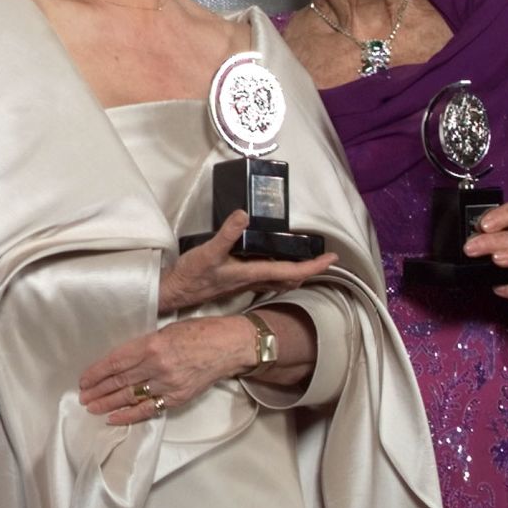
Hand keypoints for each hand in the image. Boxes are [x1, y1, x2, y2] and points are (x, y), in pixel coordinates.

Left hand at [79, 315, 253, 423]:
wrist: (228, 346)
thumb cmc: (198, 331)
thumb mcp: (165, 329)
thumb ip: (143, 345)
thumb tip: (122, 358)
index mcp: (152, 345)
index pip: (116, 362)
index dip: (97, 372)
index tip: (84, 379)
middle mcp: (157, 366)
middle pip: (120, 381)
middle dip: (98, 390)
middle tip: (82, 396)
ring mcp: (168, 384)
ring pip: (131, 397)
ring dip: (108, 404)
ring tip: (92, 408)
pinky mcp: (178, 398)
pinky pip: (149, 409)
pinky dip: (130, 415)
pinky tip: (114, 418)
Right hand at [159, 210, 335, 312]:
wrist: (175, 293)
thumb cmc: (192, 275)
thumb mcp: (208, 251)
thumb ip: (227, 233)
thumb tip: (244, 214)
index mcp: (252, 274)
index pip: (292, 271)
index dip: (314, 266)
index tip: (332, 259)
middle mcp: (253, 282)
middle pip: (290, 280)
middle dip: (309, 271)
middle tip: (323, 260)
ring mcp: (245, 284)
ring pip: (280, 282)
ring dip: (295, 273)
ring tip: (305, 262)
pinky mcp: (236, 283)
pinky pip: (266, 280)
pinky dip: (278, 273)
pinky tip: (271, 266)